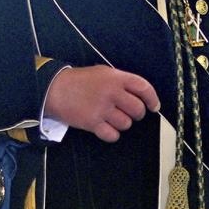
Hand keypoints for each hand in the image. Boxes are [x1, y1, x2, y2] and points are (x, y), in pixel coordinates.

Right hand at [42, 64, 159, 141]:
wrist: (54, 90)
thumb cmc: (79, 81)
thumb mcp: (102, 73)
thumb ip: (121, 82)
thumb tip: (140, 95)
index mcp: (116, 78)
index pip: (143, 88)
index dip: (152, 99)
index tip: (154, 107)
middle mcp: (111, 93)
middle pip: (137, 110)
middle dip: (136, 114)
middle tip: (128, 112)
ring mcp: (102, 109)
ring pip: (126, 124)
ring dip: (122, 124)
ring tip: (111, 118)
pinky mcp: (93, 123)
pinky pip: (113, 135)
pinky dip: (112, 134)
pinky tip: (105, 128)